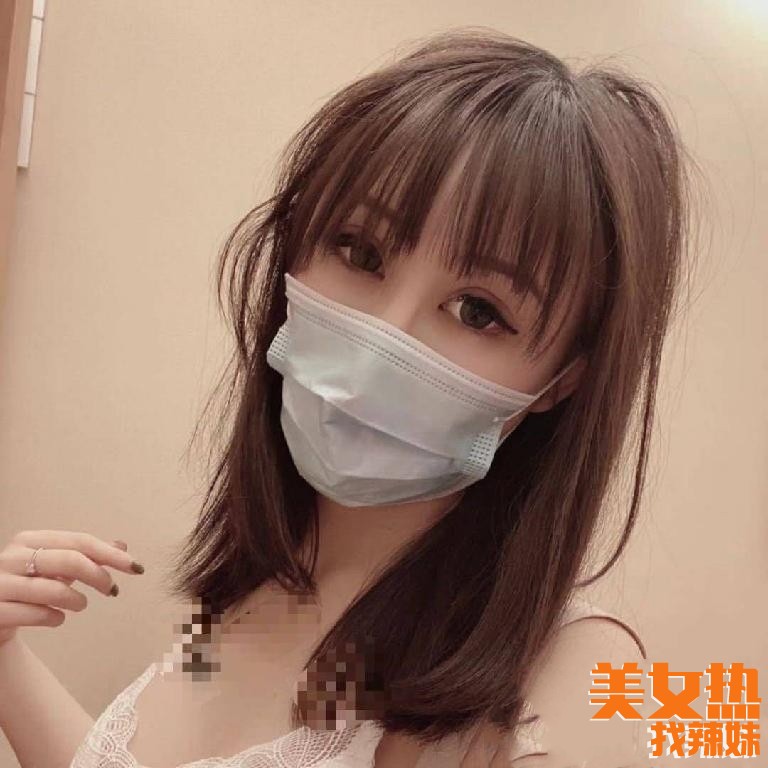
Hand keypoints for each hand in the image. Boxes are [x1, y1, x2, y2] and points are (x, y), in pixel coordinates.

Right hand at [0, 530, 144, 645]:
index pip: (79, 541)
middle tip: (113, 590)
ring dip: (77, 600)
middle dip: (98, 576)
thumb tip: (122, 545)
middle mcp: (11, 557)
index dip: (110, 554)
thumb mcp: (55, 566)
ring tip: (80, 605)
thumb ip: (86, 555)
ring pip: (54, 590)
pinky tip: (57, 618)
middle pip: (70, 560)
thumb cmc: (27, 586)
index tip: (135, 567)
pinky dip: (55, 618)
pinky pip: (37, 615)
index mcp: (29, 540)